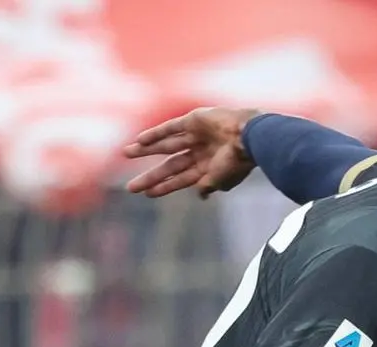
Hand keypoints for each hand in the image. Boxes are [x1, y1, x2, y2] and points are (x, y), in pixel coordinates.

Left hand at [123, 107, 260, 197]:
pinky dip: (155, 133)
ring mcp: (196, 136)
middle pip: (170, 165)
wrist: (249, 137)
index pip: (180, 179)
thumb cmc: (238, 162)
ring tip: (127, 154)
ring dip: (146, 150)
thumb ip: (208, 186)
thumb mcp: (222, 180)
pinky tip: (140, 140)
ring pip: (166, 145)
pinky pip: (170, 127)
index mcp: (207, 169)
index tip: (147, 194)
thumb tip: (200, 196)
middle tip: (131, 187)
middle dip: (151, 176)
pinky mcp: (194, 120)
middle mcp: (200, 153)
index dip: (163, 186)